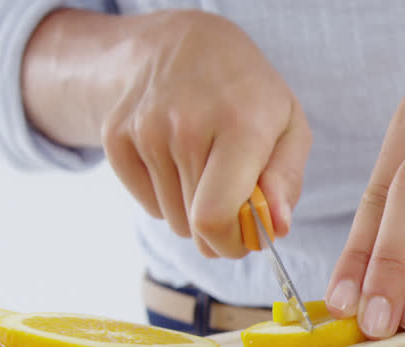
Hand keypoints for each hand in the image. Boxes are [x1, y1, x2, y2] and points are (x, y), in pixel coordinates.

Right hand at [100, 11, 309, 257]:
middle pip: (194, 226)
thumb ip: (287, 180)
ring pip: (171, 219)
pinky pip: (147, 204)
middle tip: (233, 205)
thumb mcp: (289, 126)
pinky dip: (166, 199)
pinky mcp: (115, 137)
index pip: (214, 217)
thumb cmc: (248, 94)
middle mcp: (186, 127)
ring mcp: (144, 130)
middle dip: (219, 232)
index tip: (244, 241)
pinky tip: (180, 165)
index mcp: (239, 126)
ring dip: (193, 214)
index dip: (230, 244)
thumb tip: (277, 227)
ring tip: (207, 174)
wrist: (184, 45)